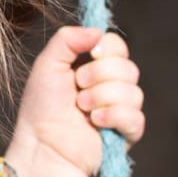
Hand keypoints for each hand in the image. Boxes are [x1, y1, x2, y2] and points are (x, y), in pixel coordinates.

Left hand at [4, 27, 144, 176]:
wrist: (42, 145)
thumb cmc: (41, 107)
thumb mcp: (47, 64)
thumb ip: (68, 39)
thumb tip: (99, 31)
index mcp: (92, 67)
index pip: (117, 46)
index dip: (108, 48)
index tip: (92, 54)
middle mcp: (110, 85)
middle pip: (129, 67)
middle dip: (100, 76)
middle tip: (78, 88)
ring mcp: (120, 109)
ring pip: (134, 92)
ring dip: (102, 98)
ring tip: (82, 108)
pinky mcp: (126, 132)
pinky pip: (136, 117)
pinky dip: (114, 116)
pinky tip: (96, 122)